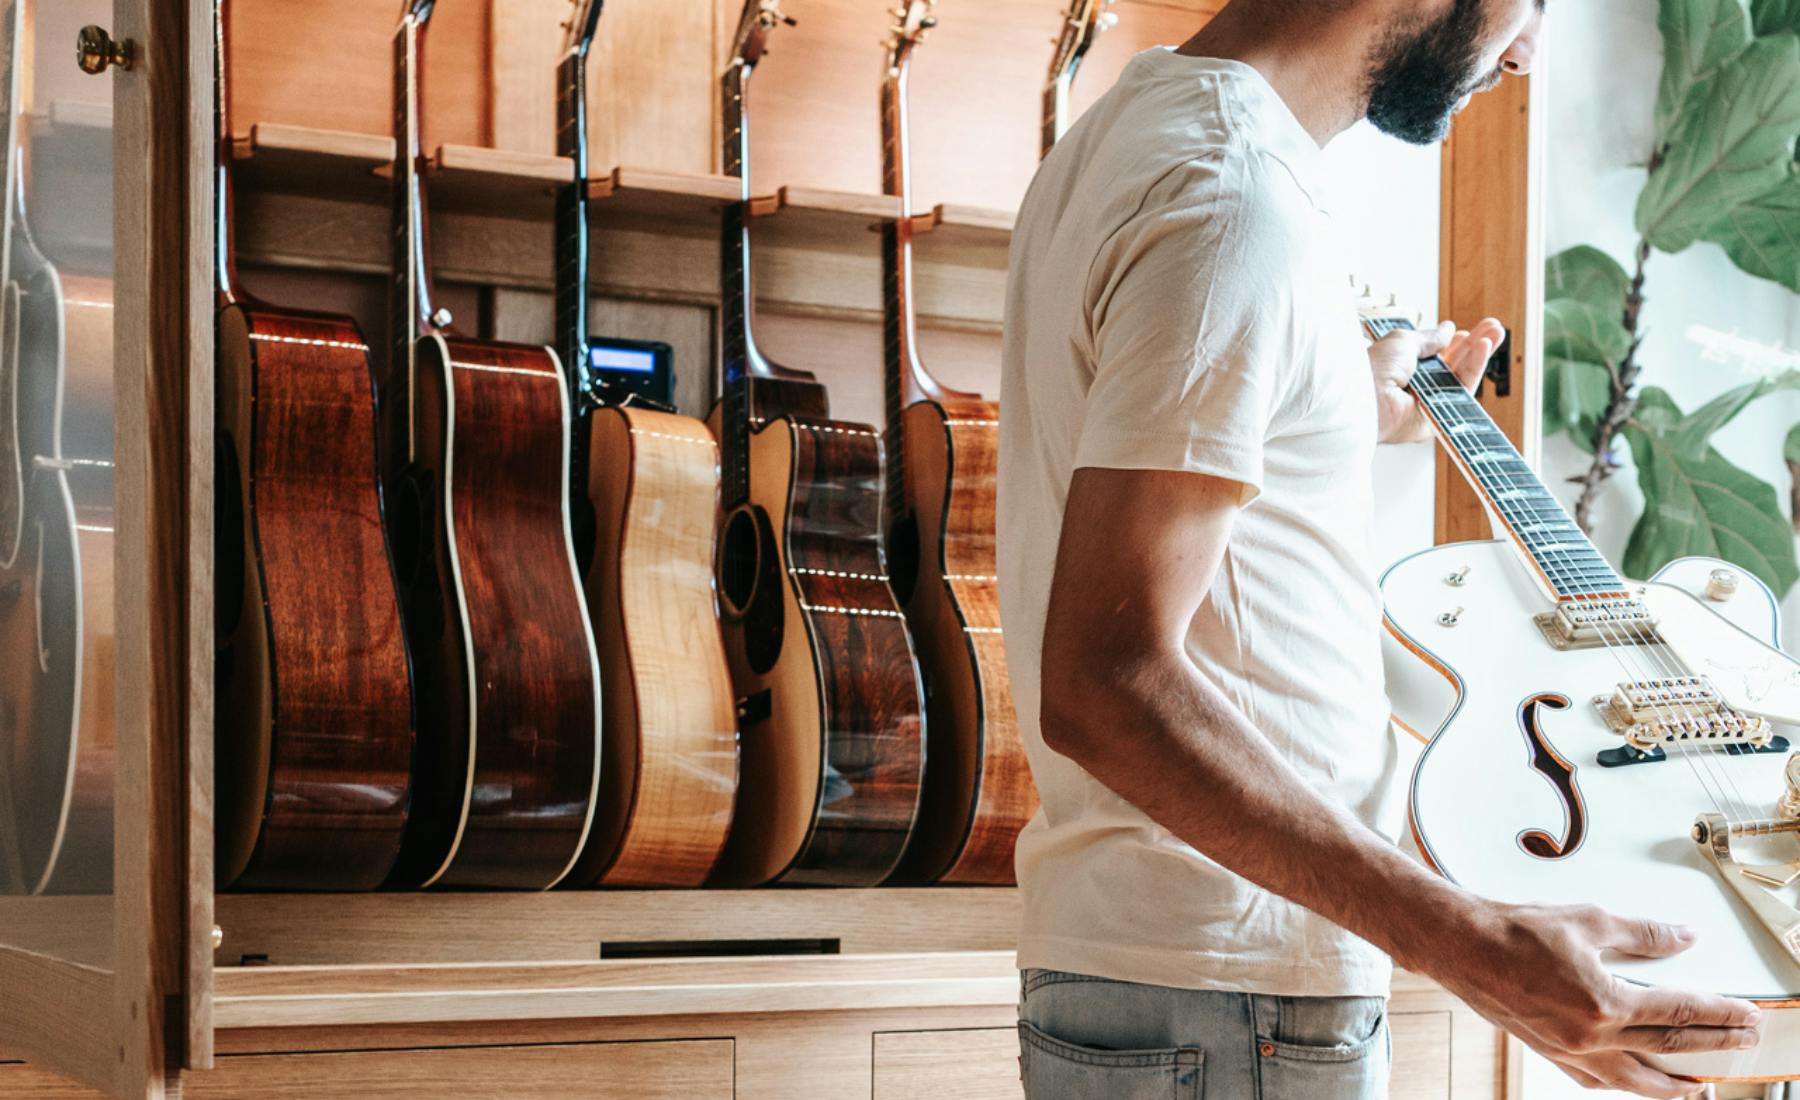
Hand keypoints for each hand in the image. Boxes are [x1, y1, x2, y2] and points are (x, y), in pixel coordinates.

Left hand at [1372, 316, 1504, 443]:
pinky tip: (1483, 347)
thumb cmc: (1373, 369)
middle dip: (1473, 344)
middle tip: (1494, 326)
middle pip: (1452, 365)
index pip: (1434, 356)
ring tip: (1496, 331)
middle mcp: (1415, 387)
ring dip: (1480, 353)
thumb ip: (1428, 338)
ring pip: (1461, 377)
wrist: (1364, 398)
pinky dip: (1475, 367)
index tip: (1466, 330)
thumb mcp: (1403, 342)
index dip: (1451, 343)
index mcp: (1402, 369)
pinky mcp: (1438, 418)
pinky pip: (1461, 391)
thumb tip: (1448, 329)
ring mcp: (1427, 403)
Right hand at [1419, 901, 1759, 1097]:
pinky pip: (1598, 1081)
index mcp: (1604, 1002)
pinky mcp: (1550, 1053)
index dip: (1720, 1014)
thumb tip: (1682, 938)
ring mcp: (1570, 1050)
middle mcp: (1591, 1035)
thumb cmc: (1515, 931)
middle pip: (1669, 1048)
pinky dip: (1625, 1084)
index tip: (1747, 1015)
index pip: (1680, 1012)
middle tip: (1743, 1042)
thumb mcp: (1588, 920)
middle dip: (1713, 1046)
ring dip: (1674, 1083)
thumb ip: (1642, 934)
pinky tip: (1634, 1082)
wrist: (1462, 947)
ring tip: (1700, 1085)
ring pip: (1636, 1080)